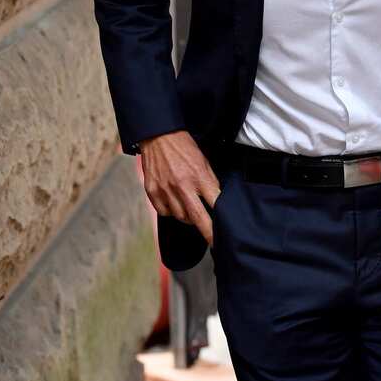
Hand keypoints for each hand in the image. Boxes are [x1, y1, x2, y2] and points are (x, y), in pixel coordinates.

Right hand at [139, 130, 220, 245]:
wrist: (159, 137)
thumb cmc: (185, 148)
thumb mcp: (204, 161)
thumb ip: (210, 182)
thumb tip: (217, 201)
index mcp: (200, 177)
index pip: (215, 204)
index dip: (222, 219)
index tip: (227, 231)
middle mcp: (182, 186)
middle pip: (198, 218)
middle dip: (208, 233)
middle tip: (215, 243)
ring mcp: (165, 190)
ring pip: (180, 217)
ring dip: (188, 217)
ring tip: (191, 209)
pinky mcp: (152, 192)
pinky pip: (165, 212)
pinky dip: (171, 212)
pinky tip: (175, 203)